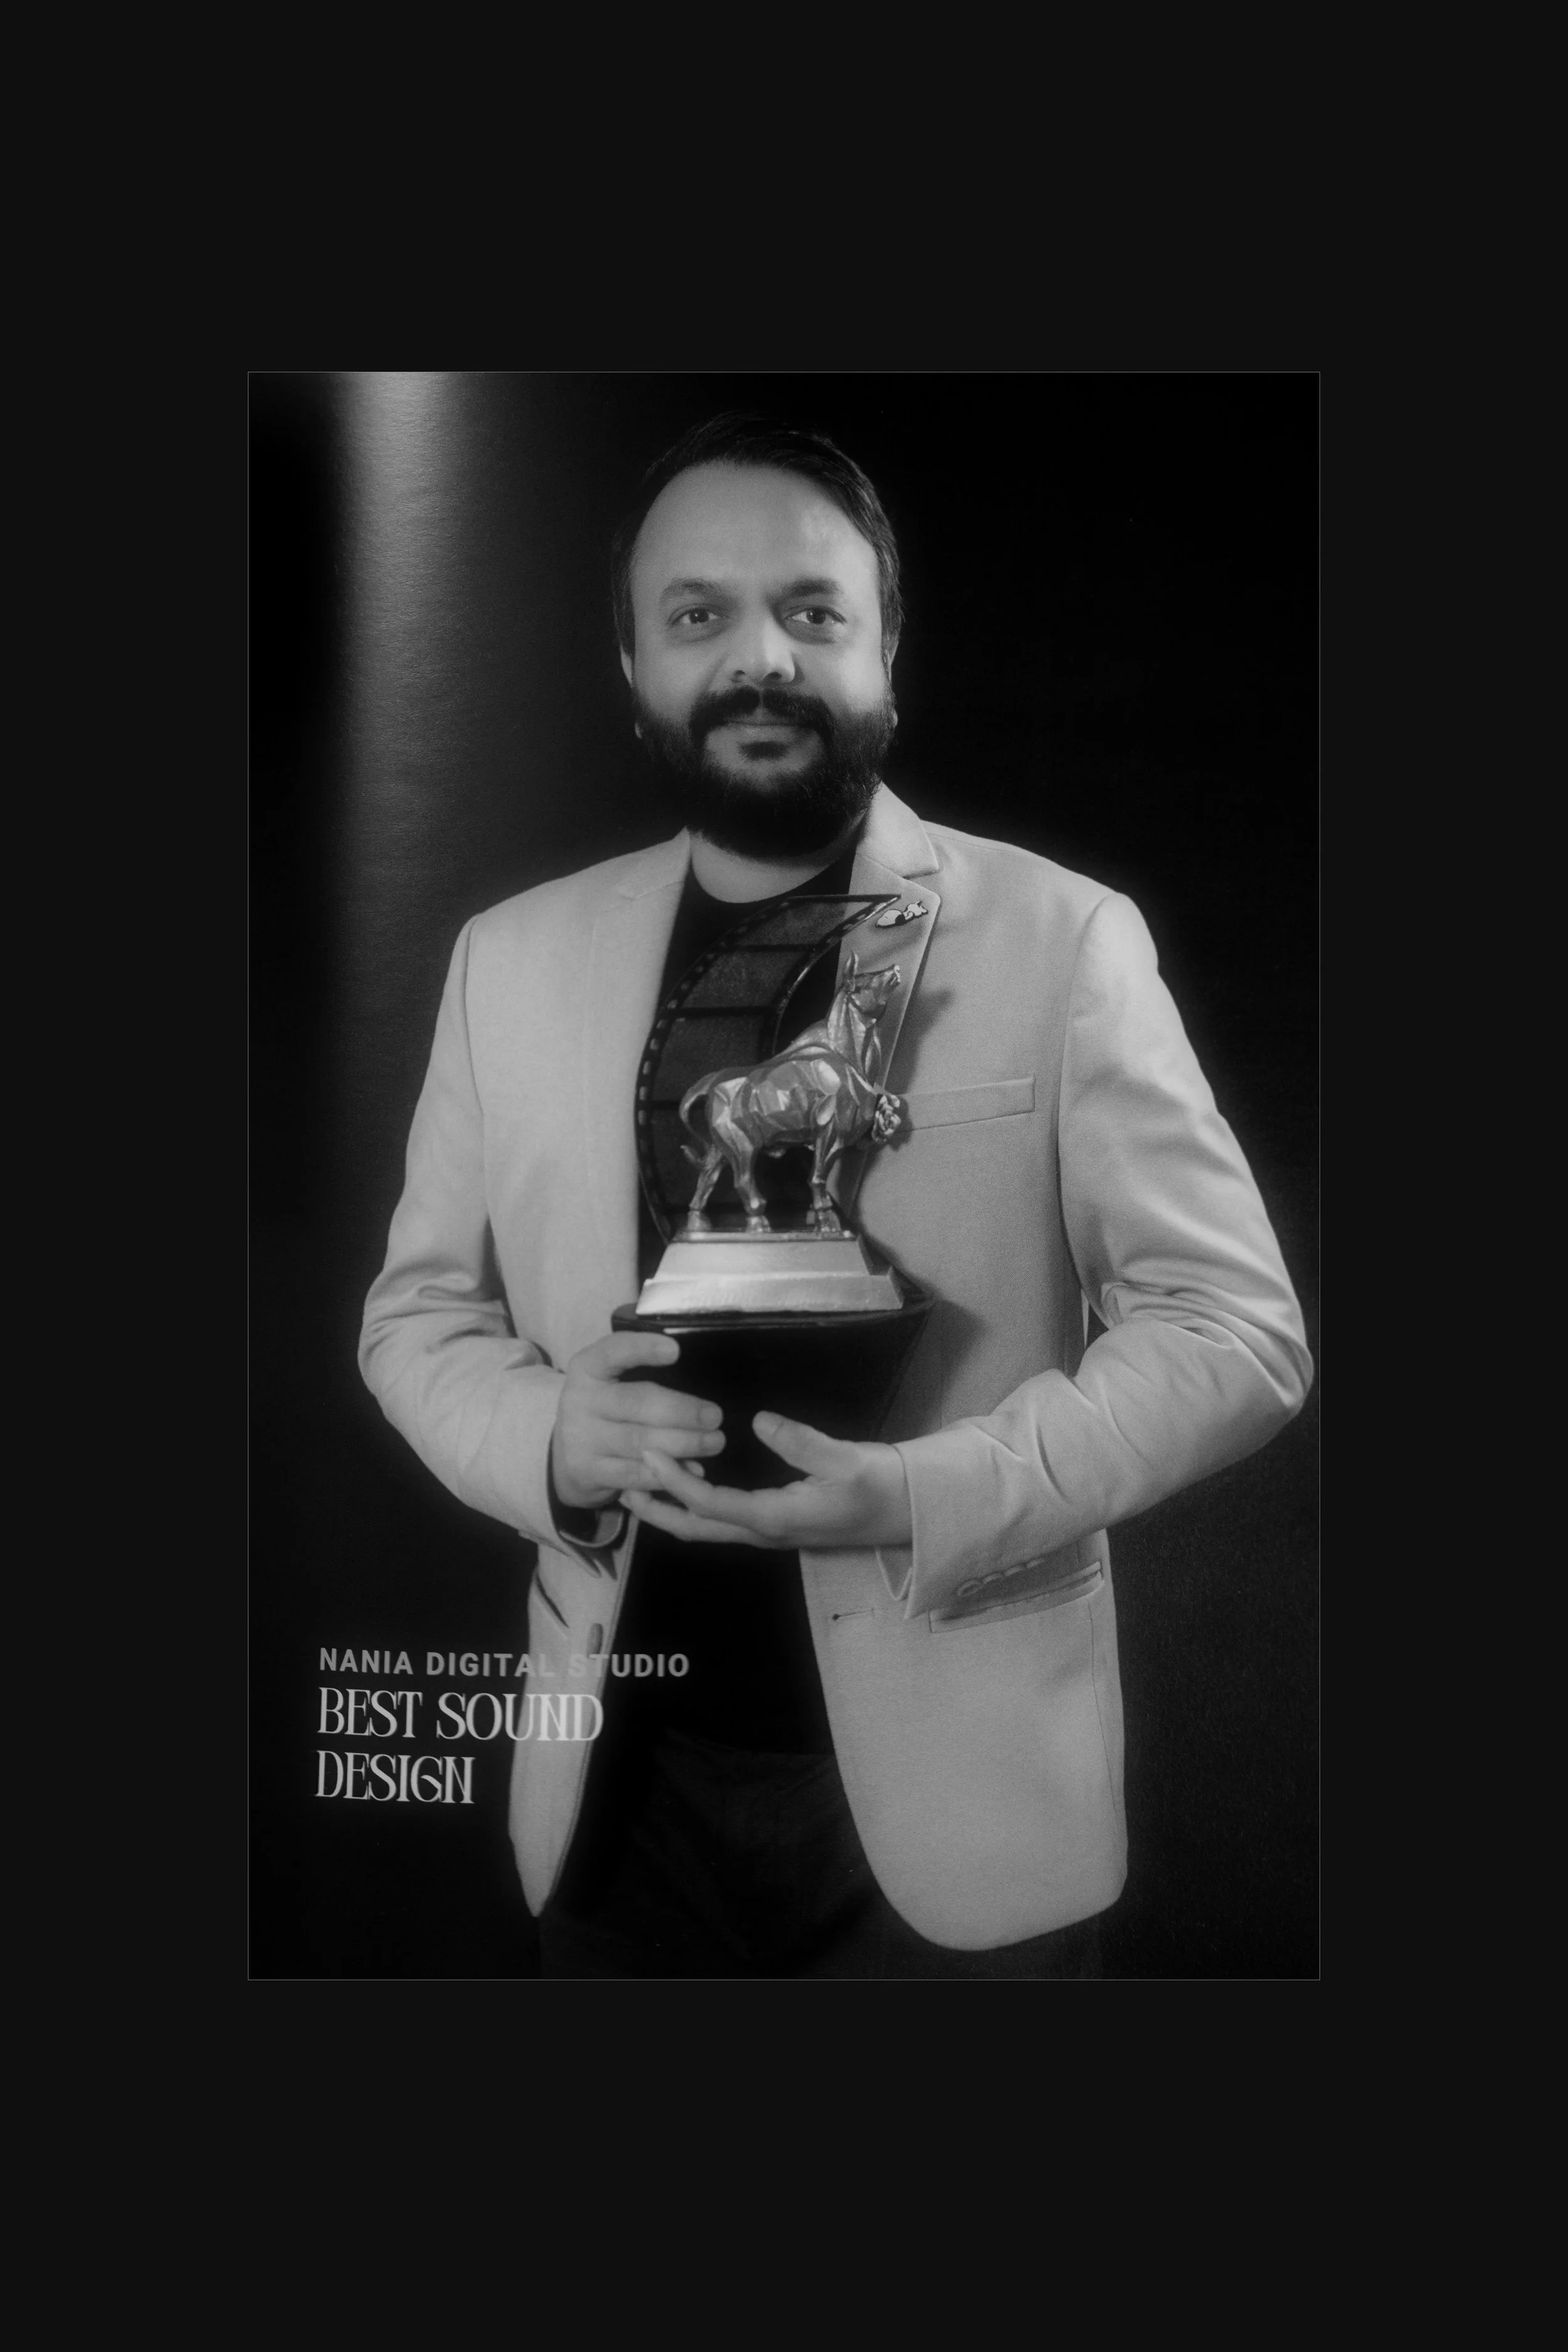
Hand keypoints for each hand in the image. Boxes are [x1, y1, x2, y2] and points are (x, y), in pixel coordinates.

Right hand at [550, 1333, 725, 1511]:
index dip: (642, 1349)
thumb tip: (697, 1393)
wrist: (566, 1455)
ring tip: (713, 1442)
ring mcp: (581, 1439)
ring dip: (683, 1444)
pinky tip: (693, 1469)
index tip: (675, 1350)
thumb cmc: (607, 1410)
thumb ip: (643, 1379)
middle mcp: (580, 1402)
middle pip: (636, 1403)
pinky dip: (667, 1473)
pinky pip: (634, 1474)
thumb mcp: (612, 1384)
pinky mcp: (588, 1472)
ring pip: (639, 1442)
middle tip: (715, 1416)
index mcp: (588, 1370)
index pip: (611, 1352)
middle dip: (681, 1411)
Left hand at [623, 1412, 913, 1551]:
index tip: (649, 1452)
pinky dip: (695, 1505)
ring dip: (671, 1510)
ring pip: (707, 1528)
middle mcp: (765, 1532)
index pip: (711, 1504)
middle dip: (657, 1509)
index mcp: (777, 1518)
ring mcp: (769, 1532)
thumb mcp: (847, 1459)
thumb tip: (760, 1420)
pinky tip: (686, 1479)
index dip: (675, 1480)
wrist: (907, 1510)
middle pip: (697, 1528)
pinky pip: (722, 1520)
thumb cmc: (880, 1485)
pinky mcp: (774, 1523)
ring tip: (640, 1483)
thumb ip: (802, 1442)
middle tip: (621, 1484)